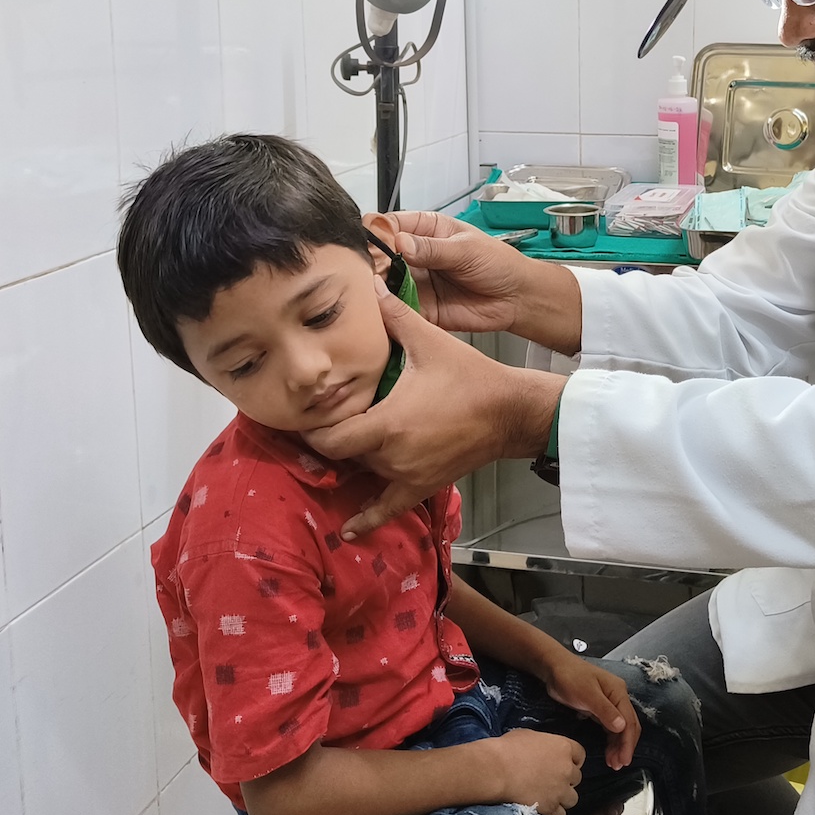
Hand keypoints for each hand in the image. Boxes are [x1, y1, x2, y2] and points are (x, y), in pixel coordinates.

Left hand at [306, 278, 563, 538]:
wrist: (511, 411)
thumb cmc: (470, 376)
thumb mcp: (430, 342)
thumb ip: (395, 316)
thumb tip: (371, 284)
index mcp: (387, 424)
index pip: (329, 438)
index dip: (312, 429)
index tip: (304, 413)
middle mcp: (391, 456)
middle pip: (342, 454)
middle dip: (330, 436)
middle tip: (320, 418)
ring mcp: (406, 475)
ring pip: (362, 471)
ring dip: (352, 457)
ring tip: (339, 440)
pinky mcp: (422, 485)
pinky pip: (388, 508)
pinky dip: (367, 519)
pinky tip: (348, 530)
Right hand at [382, 212, 583, 353]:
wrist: (516, 298)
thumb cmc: (498, 264)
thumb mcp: (466, 249)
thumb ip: (433, 249)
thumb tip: (402, 243)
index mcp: (426, 230)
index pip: (392, 224)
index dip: (378, 232)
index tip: (369, 241)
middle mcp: (416, 255)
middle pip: (382, 255)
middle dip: (373, 262)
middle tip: (368, 271)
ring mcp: (416, 281)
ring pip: (385, 283)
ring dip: (377, 288)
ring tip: (372, 291)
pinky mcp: (420, 308)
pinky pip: (398, 309)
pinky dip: (388, 311)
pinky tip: (383, 310)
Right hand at [479, 729, 584, 814]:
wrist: (496, 770)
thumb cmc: (508, 748)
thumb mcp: (530, 736)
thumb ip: (544, 746)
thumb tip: (542, 752)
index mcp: (563, 747)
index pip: (580, 754)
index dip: (571, 759)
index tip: (562, 763)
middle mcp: (567, 770)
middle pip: (576, 778)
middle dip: (565, 779)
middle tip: (550, 780)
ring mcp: (560, 791)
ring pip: (572, 798)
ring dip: (562, 797)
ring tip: (547, 796)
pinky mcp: (551, 808)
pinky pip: (561, 814)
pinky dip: (553, 812)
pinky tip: (543, 807)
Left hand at [541, 654, 640, 769]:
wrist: (553, 667)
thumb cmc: (570, 678)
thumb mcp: (587, 694)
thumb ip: (604, 710)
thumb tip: (622, 727)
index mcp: (618, 692)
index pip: (629, 721)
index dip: (628, 743)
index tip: (624, 761)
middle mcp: (617, 698)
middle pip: (628, 726)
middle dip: (625, 746)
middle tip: (618, 766)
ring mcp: (608, 704)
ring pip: (619, 729)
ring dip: (618, 746)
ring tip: (613, 764)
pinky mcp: (598, 709)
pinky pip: (609, 728)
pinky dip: (610, 741)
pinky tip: (608, 752)